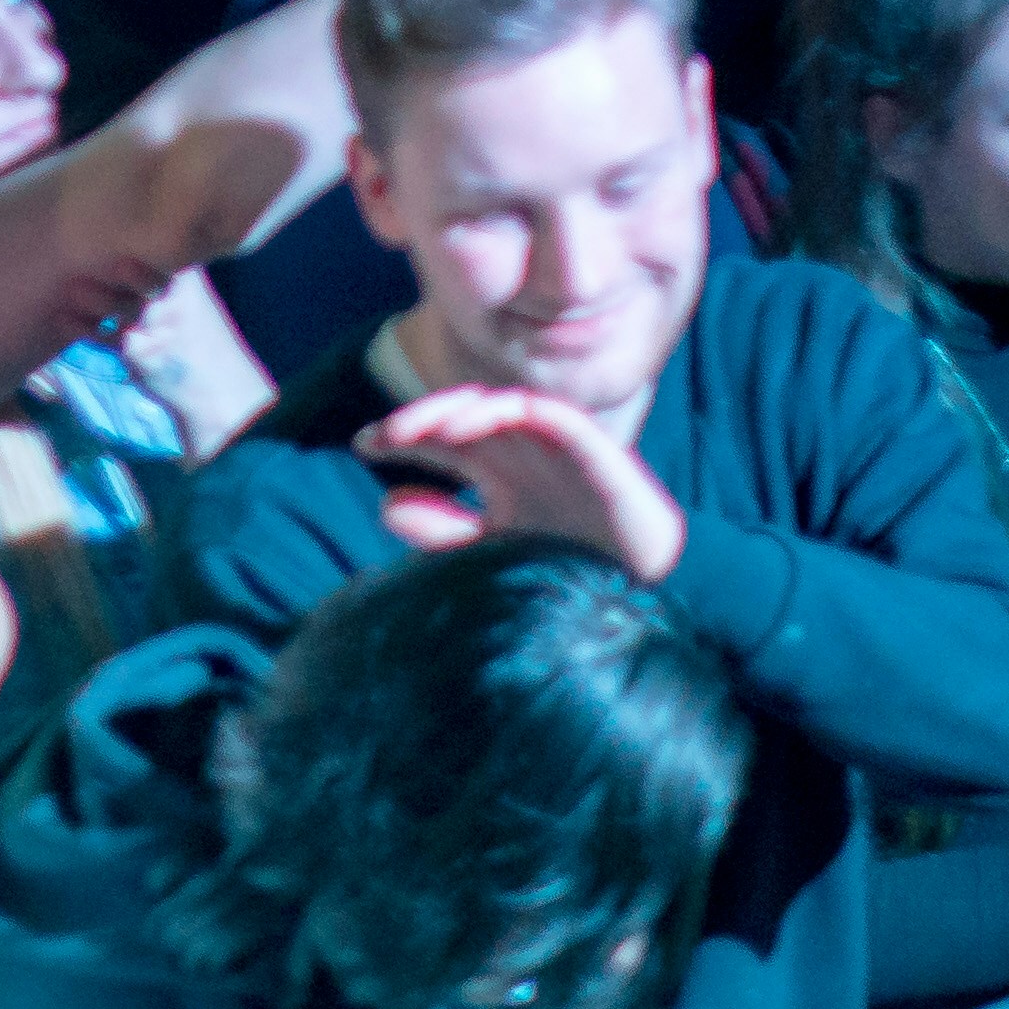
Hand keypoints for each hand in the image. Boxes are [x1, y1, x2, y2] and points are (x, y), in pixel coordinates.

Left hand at [365, 384, 687, 578]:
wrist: (646, 601)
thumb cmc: (570, 574)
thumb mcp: (494, 555)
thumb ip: (444, 533)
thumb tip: (386, 505)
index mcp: (499, 473)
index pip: (441, 442)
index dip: (400, 439)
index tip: (362, 446)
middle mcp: (523, 454)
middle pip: (462, 417)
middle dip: (420, 420)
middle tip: (382, 437)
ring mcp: (557, 449)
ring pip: (499, 406)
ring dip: (457, 410)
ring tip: (419, 431)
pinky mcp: (595, 450)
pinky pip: (551, 413)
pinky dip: (512, 409)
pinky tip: (476, 420)